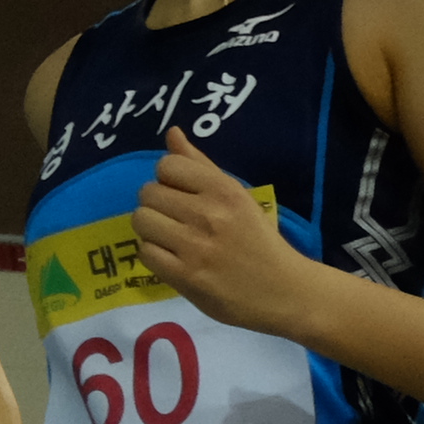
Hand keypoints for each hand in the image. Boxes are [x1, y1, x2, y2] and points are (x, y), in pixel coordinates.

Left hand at [128, 124, 323, 337]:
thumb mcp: (237, 196)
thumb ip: (200, 165)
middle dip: (156, 205)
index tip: (182, 195)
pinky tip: (172, 258)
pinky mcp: (185, 276)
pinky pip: (145, 252)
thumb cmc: (259, 241)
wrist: (282, 290)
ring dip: (151, 229)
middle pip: (148, 193)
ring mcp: (194, 246)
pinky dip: (154, 254)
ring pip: (141, 221)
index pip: (167, 165)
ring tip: (171, 238)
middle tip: (176, 220)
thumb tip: (172, 133)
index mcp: (224, 190)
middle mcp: (208, 213)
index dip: (168, 179)